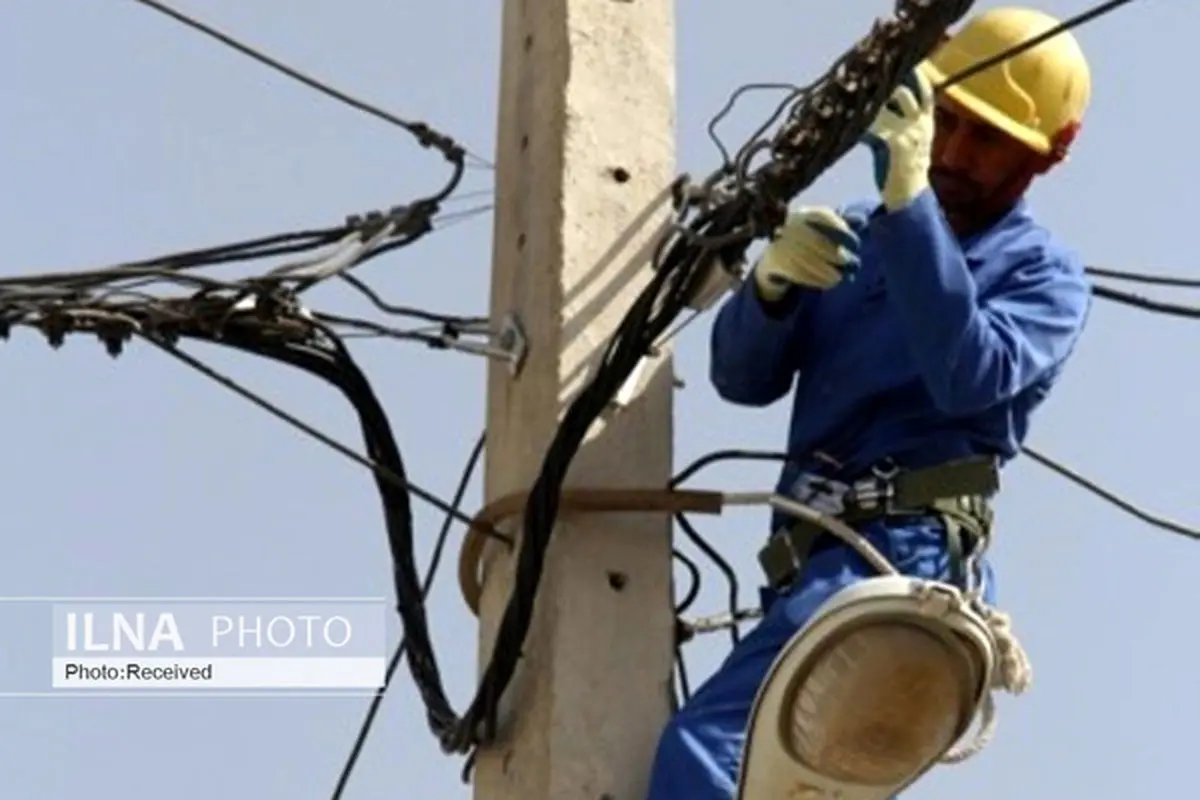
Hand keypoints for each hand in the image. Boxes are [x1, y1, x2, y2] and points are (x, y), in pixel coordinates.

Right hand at [753, 206, 860, 300]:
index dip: (842, 230)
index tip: (856, 244)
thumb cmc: (808, 241)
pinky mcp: (775, 261)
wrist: (776, 257)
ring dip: (827, 270)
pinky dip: (816, 279)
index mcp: (804, 214)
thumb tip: (861, 220)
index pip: (824, 217)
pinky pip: (798, 272)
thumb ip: (841, 224)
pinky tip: (829, 283)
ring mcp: (780, 243)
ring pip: (808, 259)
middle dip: (836, 254)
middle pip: (816, 240)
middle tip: (851, 263)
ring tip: (840, 277)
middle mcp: (790, 226)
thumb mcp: (823, 230)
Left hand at [863, 65, 934, 210]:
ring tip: (853, 91)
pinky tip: (847, 118)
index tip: (904, 57)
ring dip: (869, 99)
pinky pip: (874, 125)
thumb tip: (876, 105)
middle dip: (888, 80)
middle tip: (870, 69)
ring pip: (886, 106)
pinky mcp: (894, 144)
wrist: (909, 196)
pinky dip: (860, 121)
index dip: (916, 73)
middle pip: (905, 92)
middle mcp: (920, 124)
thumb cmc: (903, 167)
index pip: (925, 90)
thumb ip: (898, 122)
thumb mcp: (907, 140)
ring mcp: (909, 133)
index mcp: (926, 122)